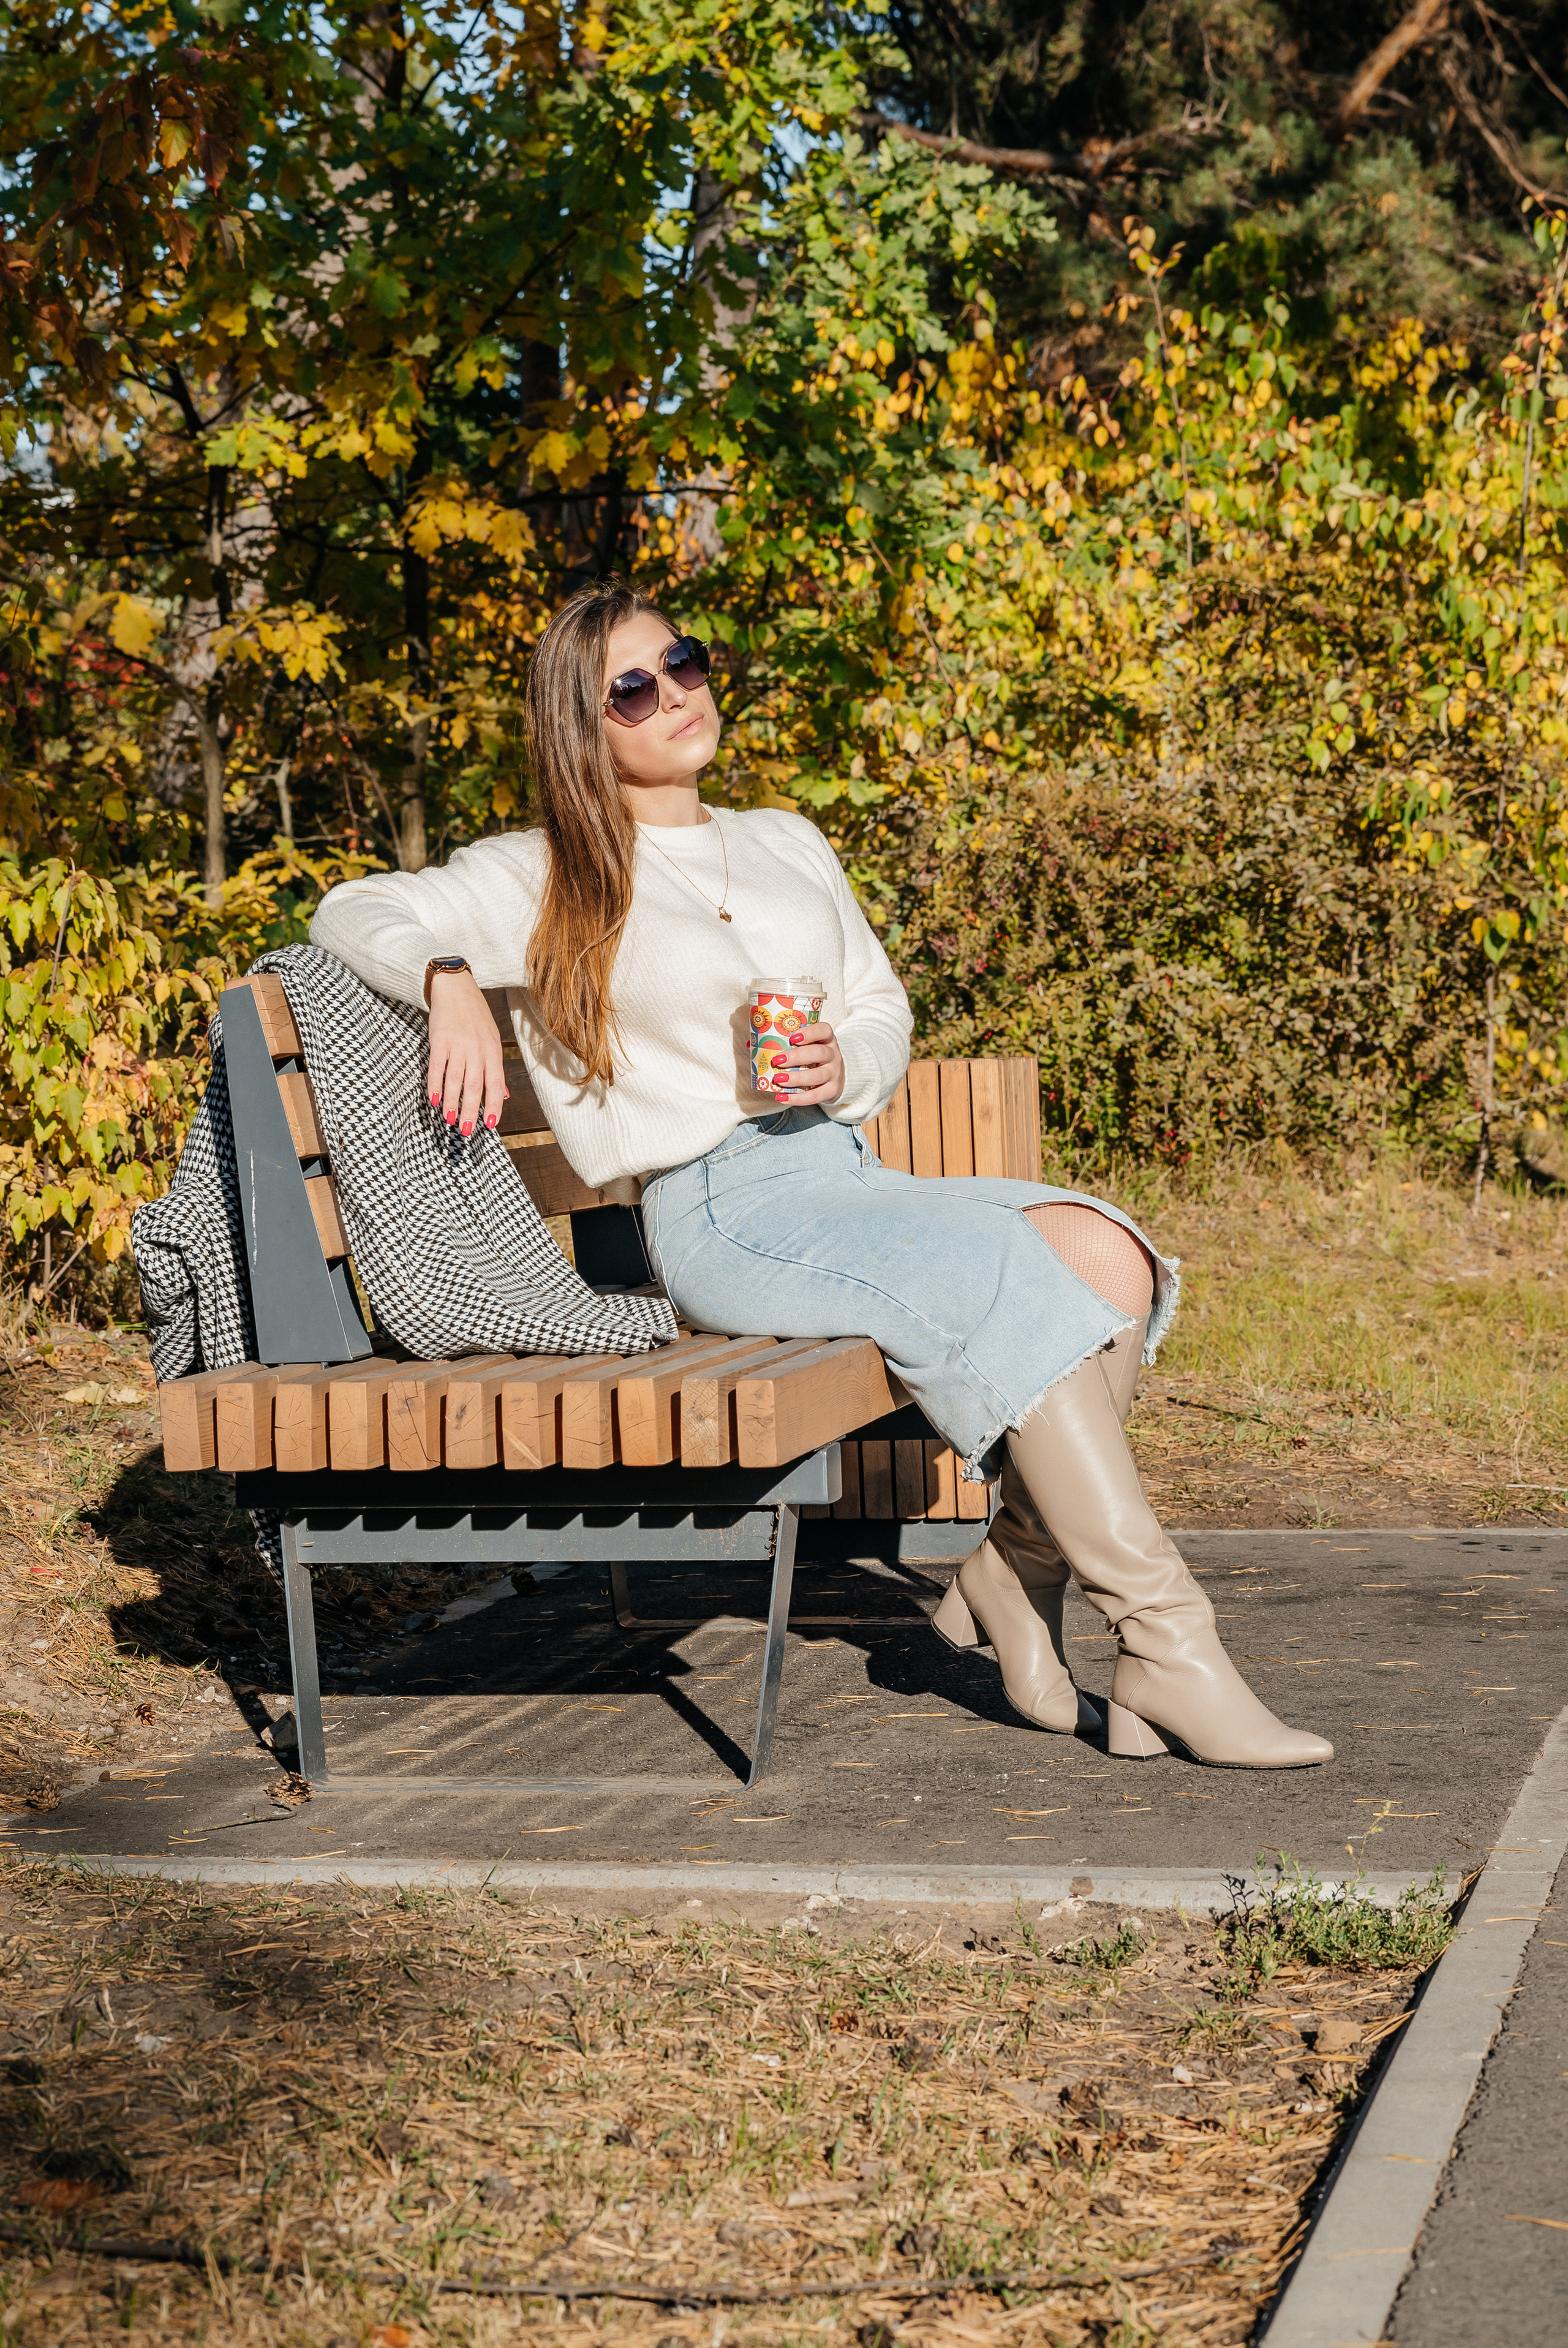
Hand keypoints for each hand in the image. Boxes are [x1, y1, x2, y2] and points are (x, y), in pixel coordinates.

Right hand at [427, 969, 506, 1135]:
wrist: (455, 987)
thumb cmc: (475, 1015)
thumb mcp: (492, 1039)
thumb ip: (495, 1068)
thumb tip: (505, 1096)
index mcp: (493, 1050)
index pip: (495, 1083)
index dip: (493, 1105)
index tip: (489, 1124)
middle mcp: (477, 1049)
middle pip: (475, 1086)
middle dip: (471, 1111)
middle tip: (466, 1130)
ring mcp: (458, 1044)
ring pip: (455, 1080)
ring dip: (451, 1103)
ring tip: (449, 1120)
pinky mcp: (439, 1040)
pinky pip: (436, 1068)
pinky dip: (434, 1086)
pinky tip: (433, 1100)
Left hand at [780, 1020, 844, 1106]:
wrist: (834, 1079)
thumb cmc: (813, 1059)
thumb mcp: (807, 1047)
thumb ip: (785, 1043)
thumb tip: (752, 1044)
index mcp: (827, 1040)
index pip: (824, 1030)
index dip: (810, 1033)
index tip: (792, 1037)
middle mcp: (833, 1055)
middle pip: (819, 1053)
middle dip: (797, 1056)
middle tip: (777, 1060)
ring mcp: (834, 1073)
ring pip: (817, 1075)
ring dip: (796, 1078)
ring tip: (778, 1079)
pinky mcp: (831, 1090)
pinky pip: (815, 1096)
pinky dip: (798, 1099)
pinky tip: (783, 1097)